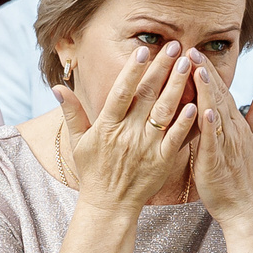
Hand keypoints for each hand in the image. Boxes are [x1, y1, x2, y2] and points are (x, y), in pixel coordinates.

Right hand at [54, 40, 198, 210]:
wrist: (109, 206)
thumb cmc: (93, 172)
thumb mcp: (78, 142)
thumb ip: (72, 112)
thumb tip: (56, 88)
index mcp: (107, 126)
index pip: (121, 92)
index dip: (132, 71)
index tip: (143, 50)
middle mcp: (127, 134)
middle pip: (147, 96)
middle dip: (162, 69)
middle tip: (175, 46)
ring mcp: (146, 147)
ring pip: (164, 111)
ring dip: (177, 86)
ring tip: (188, 64)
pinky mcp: (162, 161)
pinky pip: (176, 138)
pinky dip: (186, 121)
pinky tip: (196, 102)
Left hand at [182, 51, 252, 223]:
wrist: (247, 208)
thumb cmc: (244, 176)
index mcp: (236, 124)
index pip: (222, 91)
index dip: (209, 71)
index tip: (195, 50)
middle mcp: (232, 131)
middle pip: (218, 96)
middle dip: (204, 72)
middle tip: (190, 49)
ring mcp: (225, 145)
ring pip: (215, 113)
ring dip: (207, 91)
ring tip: (197, 69)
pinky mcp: (216, 162)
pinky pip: (212, 141)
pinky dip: (209, 125)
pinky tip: (203, 109)